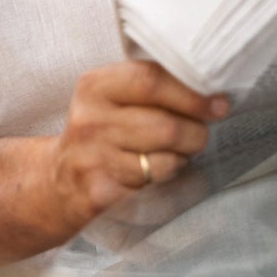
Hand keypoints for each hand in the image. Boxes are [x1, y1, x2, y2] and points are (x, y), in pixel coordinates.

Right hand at [44, 61, 227, 239]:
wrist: (58, 181)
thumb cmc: (104, 130)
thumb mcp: (118, 96)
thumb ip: (158, 84)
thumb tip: (215, 92)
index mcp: (95, 86)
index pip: (153, 80)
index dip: (193, 94)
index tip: (219, 104)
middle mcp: (89, 122)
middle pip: (166, 126)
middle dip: (196, 132)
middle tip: (200, 133)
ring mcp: (91, 160)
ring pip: (166, 160)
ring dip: (183, 158)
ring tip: (175, 153)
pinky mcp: (99, 195)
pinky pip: (155, 187)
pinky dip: (167, 180)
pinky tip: (155, 173)